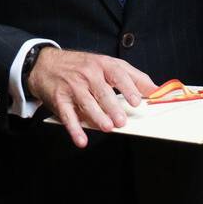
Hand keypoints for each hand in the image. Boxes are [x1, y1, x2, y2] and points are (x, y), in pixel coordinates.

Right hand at [26, 47, 157, 148]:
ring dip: (97, 117)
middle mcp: (88, 74)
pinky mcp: (59, 99)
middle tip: (122, 121)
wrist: (46, 64)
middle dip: (113, 107)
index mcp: (103, 65)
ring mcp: (72, 86)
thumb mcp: (108, 64)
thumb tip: (156, 91)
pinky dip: (74, 129)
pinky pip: (67, 115)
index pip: (118, 74)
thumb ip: (133, 77)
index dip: (128, 88)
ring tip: (108, 127)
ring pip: (87, 103)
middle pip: (103, 91)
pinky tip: (82, 139)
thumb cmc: (83, 66)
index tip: (137, 101)